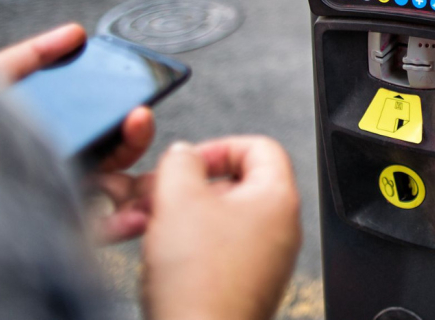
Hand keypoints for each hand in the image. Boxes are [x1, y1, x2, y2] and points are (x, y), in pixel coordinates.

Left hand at [0, 23, 156, 242]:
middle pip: (121, 157)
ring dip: (145, 180)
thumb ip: (32, 57)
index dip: (131, 113)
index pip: (108, 127)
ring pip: (119, 195)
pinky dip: (125, 226)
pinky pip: (99, 233)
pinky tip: (134, 213)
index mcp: (58, 135)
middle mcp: (66, 170)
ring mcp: (64, 202)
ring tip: (145, 157)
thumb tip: (75, 34)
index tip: (142, 95)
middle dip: (138, 135)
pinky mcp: (57, 230)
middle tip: (138, 116)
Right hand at [142, 137, 301, 319]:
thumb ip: (180, 162)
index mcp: (277, 198)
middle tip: (160, 197)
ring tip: (153, 227)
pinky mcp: (247, 287)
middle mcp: (281, 229)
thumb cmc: (199, 282)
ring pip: (222, 220)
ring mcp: (266, 261)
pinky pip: (220, 252)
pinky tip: (164, 258)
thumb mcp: (178, 199)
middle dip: (190, 186)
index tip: (187, 162)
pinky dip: (190, 247)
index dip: (218, 147)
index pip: (259, 147)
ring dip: (184, 217)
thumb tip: (183, 154)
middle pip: (237, 184)